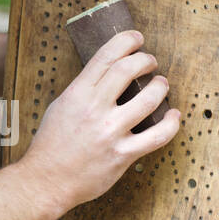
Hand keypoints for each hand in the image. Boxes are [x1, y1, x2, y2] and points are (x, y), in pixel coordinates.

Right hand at [18, 30, 180, 213]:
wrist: (45, 181)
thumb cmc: (51, 144)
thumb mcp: (60, 106)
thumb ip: (84, 90)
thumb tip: (107, 74)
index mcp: (77, 94)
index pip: (106, 56)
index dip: (126, 41)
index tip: (137, 38)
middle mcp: (94, 109)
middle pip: (128, 69)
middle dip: (146, 60)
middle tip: (150, 62)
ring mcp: (110, 132)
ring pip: (148, 100)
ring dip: (160, 87)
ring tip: (161, 84)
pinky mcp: (122, 155)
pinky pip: (157, 136)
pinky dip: (171, 123)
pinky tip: (173, 115)